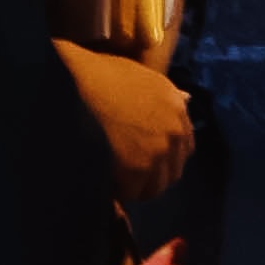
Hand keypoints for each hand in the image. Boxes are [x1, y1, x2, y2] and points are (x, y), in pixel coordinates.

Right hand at [59, 44, 192, 199]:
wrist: (77, 77)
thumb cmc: (103, 72)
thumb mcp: (145, 76)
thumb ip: (169, 94)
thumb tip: (187, 99)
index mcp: (178, 108)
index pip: (184, 149)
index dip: (164, 158)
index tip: (146, 161)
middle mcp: (175, 131)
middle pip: (172, 172)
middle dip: (152, 177)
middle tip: (129, 177)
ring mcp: (158, 150)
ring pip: (155, 187)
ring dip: (137, 188)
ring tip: (115, 184)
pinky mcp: (136, 165)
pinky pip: (131, 192)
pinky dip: (119, 193)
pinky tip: (104, 186)